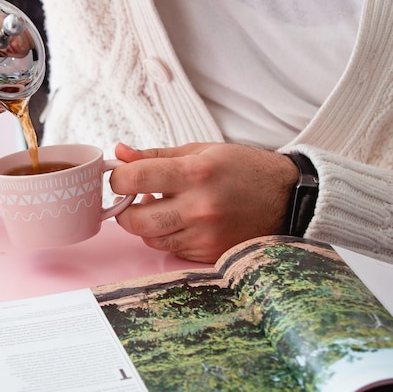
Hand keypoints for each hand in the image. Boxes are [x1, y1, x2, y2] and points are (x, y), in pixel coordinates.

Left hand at [110, 142, 298, 262]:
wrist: (288, 199)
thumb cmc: (243, 169)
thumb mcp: (200, 151)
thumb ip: (155, 155)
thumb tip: (119, 153)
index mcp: (195, 173)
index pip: (134, 178)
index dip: (117, 178)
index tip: (120, 177)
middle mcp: (199, 207)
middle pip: (135, 220)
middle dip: (123, 210)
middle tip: (131, 199)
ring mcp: (205, 235)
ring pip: (150, 238)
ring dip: (146, 224)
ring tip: (160, 206)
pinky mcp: (210, 254)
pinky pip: (172, 249)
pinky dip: (168, 235)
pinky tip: (181, 220)